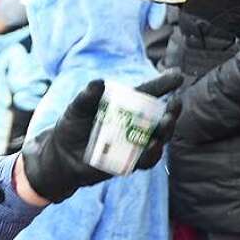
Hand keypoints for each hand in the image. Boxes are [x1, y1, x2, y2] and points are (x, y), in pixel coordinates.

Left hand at [21, 70, 183, 203]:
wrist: (61, 154)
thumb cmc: (72, 125)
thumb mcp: (77, 108)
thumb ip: (87, 97)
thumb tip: (98, 83)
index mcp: (125, 107)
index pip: (147, 94)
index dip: (163, 85)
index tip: (178, 76)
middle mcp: (134, 126)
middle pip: (159, 119)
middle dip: (171, 111)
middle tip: (175, 103)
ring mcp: (133, 145)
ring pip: (158, 140)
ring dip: (165, 132)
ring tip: (166, 122)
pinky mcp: (128, 163)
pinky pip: (144, 160)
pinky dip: (150, 154)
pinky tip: (153, 146)